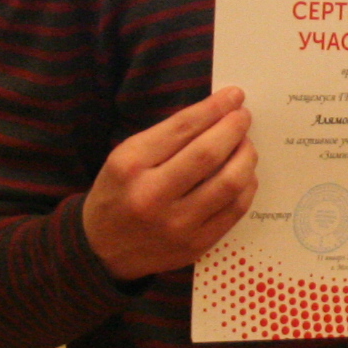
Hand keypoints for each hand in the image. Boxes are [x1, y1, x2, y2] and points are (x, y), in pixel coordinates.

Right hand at [80, 88, 259, 281]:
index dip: (214, 108)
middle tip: (243, 117)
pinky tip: (245, 174)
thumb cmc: (118, 195)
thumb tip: (216, 112)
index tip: (234, 96)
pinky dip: (247, 185)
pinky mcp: (195, 245)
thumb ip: (166, 138)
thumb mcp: (124, 159)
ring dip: (246, 156)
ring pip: (230, 182)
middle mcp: (151, 195)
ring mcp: (175, 225)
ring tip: (246, 145)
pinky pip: (236, 209)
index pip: (182, 127)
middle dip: (234, 128)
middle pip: (209, 153)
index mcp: (129, 165)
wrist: (100, 252)